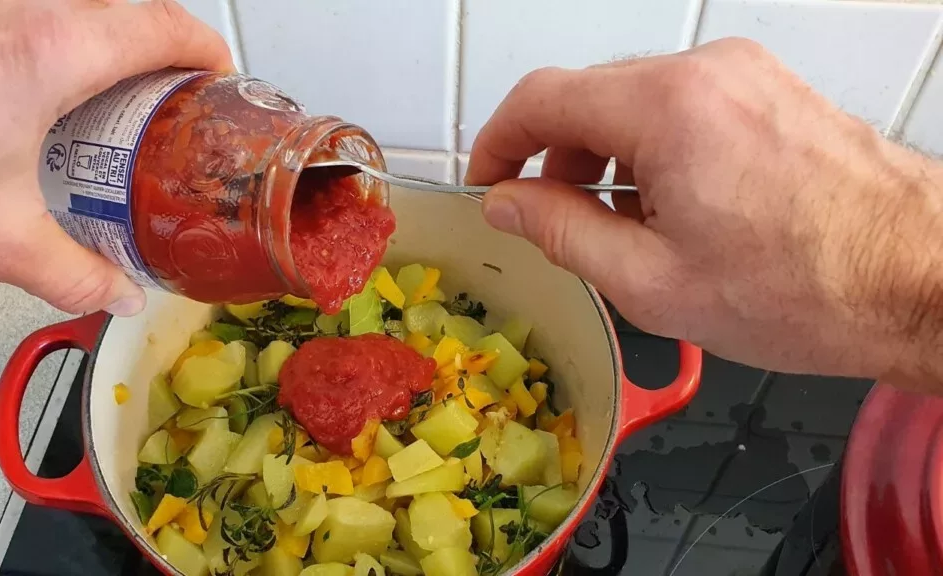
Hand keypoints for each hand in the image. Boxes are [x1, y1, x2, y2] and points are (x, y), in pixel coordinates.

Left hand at [0, 0, 232, 315]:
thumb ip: (71, 272)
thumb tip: (114, 295)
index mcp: (51, 49)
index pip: (165, 24)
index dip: (205, 50)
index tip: (214, 76)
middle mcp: (16, 5)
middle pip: (123, 4)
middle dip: (155, 45)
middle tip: (159, 94)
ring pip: (70, 0)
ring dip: (98, 35)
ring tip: (96, 88)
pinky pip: (20, 7)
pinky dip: (44, 33)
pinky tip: (24, 80)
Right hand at [466, 38, 942, 393]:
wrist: (923, 281)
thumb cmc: (807, 290)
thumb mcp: (652, 282)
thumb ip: (562, 233)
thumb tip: (510, 204)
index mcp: (667, 107)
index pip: (542, 98)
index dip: (497, 142)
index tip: (487, 182)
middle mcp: (708, 72)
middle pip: (589, 96)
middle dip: (554, 158)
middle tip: (549, 221)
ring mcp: (746, 76)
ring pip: (637, 103)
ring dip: (606, 158)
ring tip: (620, 229)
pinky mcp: (772, 93)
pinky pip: (685, 108)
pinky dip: (654, 151)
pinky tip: (670, 211)